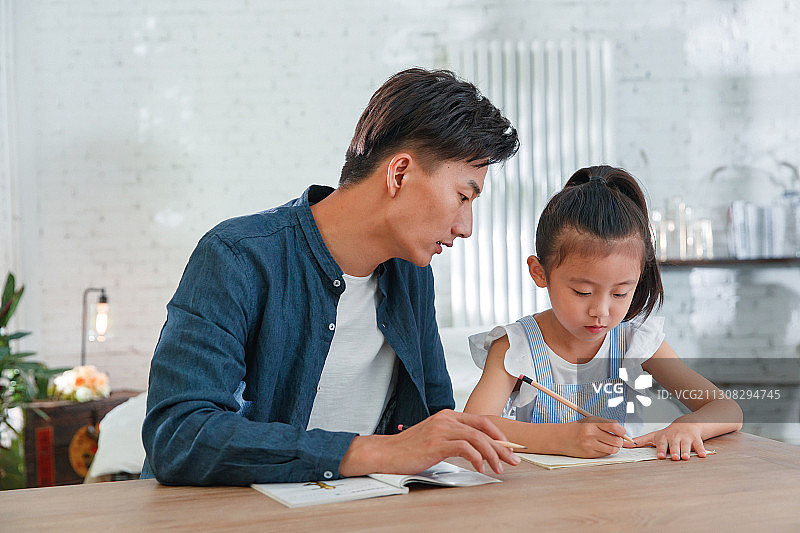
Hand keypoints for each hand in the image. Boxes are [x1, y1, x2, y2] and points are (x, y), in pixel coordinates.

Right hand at [338, 409, 520, 476]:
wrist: (386, 453)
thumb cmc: (409, 449)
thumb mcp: (435, 439)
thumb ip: (453, 440)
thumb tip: (477, 450)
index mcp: (447, 416)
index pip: (480, 421)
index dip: (498, 434)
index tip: (508, 448)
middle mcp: (446, 419)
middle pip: (483, 428)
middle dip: (502, 445)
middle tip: (513, 460)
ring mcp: (441, 429)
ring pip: (477, 438)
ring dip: (493, 454)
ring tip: (499, 468)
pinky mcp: (437, 443)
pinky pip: (465, 448)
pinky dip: (477, 458)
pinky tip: (480, 468)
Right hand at [557, 416, 625, 457]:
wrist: (561, 437)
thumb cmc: (578, 428)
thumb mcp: (590, 421)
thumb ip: (606, 424)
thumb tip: (623, 433)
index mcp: (592, 422)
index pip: (614, 426)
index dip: (622, 431)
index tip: (622, 432)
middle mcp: (591, 433)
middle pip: (616, 440)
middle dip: (620, 441)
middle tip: (617, 439)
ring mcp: (590, 445)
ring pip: (613, 449)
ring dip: (615, 447)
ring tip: (610, 443)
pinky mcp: (589, 454)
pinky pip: (605, 454)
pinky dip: (607, 451)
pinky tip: (601, 447)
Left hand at [626, 422, 706, 459]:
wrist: (686, 424)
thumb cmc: (667, 433)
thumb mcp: (654, 436)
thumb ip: (640, 441)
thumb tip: (624, 445)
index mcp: (664, 437)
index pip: (661, 444)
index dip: (661, 449)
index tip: (660, 456)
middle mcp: (674, 437)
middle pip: (674, 445)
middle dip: (674, 451)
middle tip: (674, 457)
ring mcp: (686, 437)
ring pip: (686, 445)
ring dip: (686, 451)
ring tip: (686, 457)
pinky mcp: (696, 438)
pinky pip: (699, 444)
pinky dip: (701, 450)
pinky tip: (702, 455)